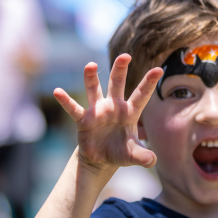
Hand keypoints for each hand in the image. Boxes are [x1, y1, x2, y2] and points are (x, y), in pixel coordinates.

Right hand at [54, 54, 162, 170]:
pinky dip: (66, 101)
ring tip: (91, 65)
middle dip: (120, 69)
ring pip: (94, 89)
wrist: (101, 159)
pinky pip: (74, 108)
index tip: (158, 70)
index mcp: (130, 112)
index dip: (149, 83)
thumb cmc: (120, 152)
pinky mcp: (83, 119)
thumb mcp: (133, 155)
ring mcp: (98, 111)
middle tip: (125, 55)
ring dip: (92, 78)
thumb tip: (151, 161)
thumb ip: (143, 156)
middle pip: (117, 84)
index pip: (141, 95)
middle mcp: (114, 106)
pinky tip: (58, 92)